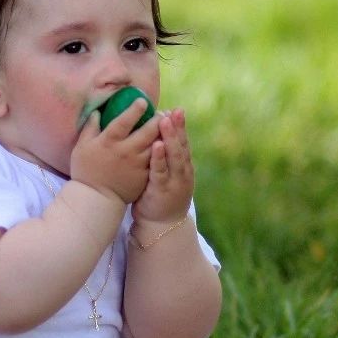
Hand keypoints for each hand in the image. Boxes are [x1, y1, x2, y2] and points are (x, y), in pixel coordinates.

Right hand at [69, 97, 157, 204]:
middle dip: (157, 120)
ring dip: (163, 134)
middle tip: (161, 113)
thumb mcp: (81, 147)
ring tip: (168, 127)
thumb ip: (90, 127)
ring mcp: (137, 164)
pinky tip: (166, 145)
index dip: (135, 109)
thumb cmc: (86, 171)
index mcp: (109, 142)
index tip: (143, 101)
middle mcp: (126, 151)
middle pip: (147, 131)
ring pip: (156, 145)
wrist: (95, 199)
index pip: (124, 120)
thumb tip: (97, 111)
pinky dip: (163, 151)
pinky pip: (157, 160)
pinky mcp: (144, 175)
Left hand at [132, 108, 193, 224]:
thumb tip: (154, 136)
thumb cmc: (159, 198)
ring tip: (165, 121)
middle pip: (181, 146)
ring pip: (174, 156)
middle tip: (174, 111)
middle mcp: (182, 172)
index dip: (180, 127)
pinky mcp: (162, 190)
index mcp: (183, 167)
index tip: (175, 110)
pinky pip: (161, 172)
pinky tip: (157, 145)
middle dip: (178, 128)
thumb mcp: (164, 176)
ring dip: (170, 138)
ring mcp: (175, 182)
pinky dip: (160, 158)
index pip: (183, 143)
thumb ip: (162, 159)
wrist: (162, 226)